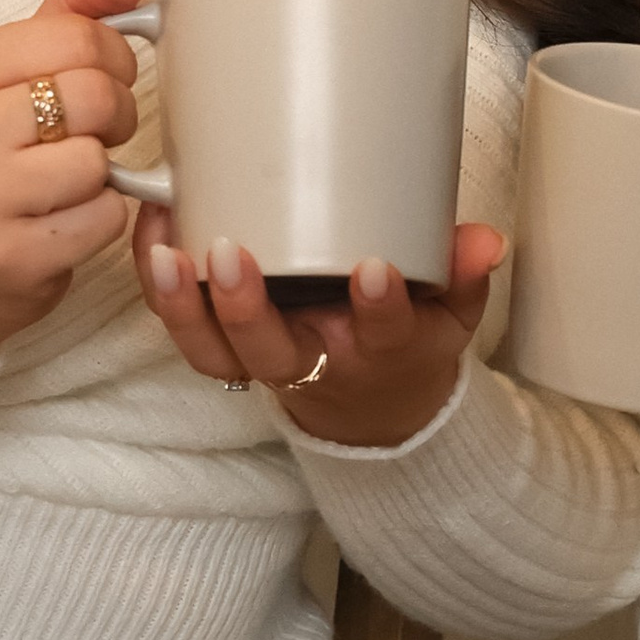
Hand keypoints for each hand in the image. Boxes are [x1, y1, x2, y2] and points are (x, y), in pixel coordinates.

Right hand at [0, 0, 148, 374]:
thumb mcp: (17, 69)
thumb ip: (78, 6)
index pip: (77, 36)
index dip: (112, 59)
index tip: (99, 80)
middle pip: (92, 95)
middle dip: (113, 115)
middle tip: (94, 133)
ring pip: (97, 161)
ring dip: (105, 173)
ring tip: (73, 179)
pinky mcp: (3, 256)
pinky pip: (102, 219)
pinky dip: (103, 220)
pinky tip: (67, 221)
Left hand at [133, 213, 506, 448]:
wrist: (368, 408)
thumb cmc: (404, 342)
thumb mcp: (450, 315)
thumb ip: (465, 275)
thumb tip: (487, 240)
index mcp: (376, 354)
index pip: (381, 336)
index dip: (378, 307)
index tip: (374, 269)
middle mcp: (312, 363)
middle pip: (270, 352)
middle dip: (245, 308)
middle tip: (231, 253)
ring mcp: (261, 358)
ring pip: (212, 352)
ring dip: (182, 306)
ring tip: (166, 252)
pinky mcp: (225, 344)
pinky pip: (183, 329)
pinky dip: (161, 288)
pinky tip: (152, 232)